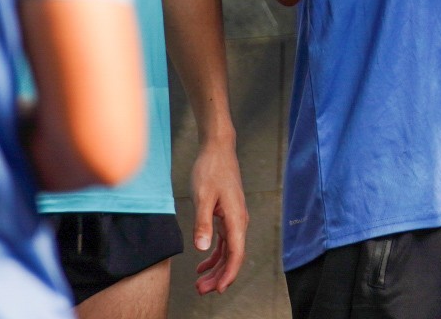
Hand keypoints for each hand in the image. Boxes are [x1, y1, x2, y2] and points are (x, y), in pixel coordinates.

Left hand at [188, 135, 248, 293]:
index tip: (219, 289)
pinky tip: (202, 262)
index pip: (236, 253)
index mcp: (236, 218)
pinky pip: (224, 241)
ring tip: (201, 283)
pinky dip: (214, 254)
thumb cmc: (211, 169)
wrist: (218, 149)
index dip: (228, 274)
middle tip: (202, 291)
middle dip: (219, 276)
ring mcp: (234, 218)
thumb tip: (202, 249)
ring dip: (216, 268)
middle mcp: (239, 221)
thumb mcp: (202, 196)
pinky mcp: (227, 214)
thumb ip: (202, 223)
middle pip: (233, 256)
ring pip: (228, 251)